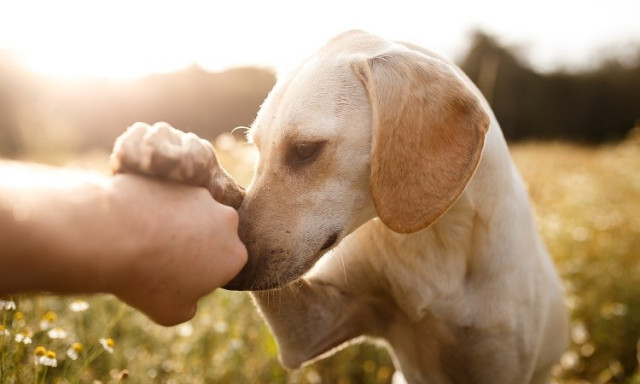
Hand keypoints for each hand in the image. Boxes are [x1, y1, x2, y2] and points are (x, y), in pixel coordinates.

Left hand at [107, 175, 247, 325]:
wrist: (113, 237)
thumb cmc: (146, 280)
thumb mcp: (171, 313)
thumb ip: (191, 305)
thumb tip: (190, 298)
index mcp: (233, 255)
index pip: (223, 266)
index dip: (201, 276)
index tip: (175, 281)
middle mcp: (226, 220)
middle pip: (212, 235)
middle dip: (194, 244)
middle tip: (159, 258)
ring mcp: (201, 196)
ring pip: (191, 213)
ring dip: (175, 223)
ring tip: (142, 240)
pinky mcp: (176, 179)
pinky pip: (168, 198)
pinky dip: (155, 207)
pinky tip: (132, 222)